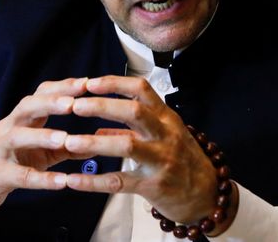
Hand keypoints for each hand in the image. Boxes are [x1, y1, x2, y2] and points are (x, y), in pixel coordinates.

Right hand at [0, 77, 88, 216]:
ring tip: (65, 138)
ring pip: (18, 136)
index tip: (88, 83)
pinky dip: (42, 179)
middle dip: (50, 102)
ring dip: (42, 135)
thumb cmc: (11, 161)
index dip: (63, 87)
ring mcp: (0, 149)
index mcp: (22, 118)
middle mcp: (9, 127)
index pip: (41, 94)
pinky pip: (20, 176)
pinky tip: (62, 182)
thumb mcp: (40, 152)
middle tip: (74, 103)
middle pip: (27, 106)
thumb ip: (66, 146)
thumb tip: (97, 143)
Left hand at [63, 75, 229, 228]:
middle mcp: (165, 134)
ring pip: (126, 146)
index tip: (89, 83)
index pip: (141, 89)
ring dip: (95, 142)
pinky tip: (73, 180)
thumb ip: (130, 129)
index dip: (113, 83)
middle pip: (133, 111)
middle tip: (75, 106)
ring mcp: (161, 160)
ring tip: (69, 141)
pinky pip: (119, 182)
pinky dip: (94, 182)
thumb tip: (99, 127)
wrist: (208, 195)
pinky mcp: (153, 186)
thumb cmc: (182, 159)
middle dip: (102, 106)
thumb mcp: (163, 136)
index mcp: (166, 117)